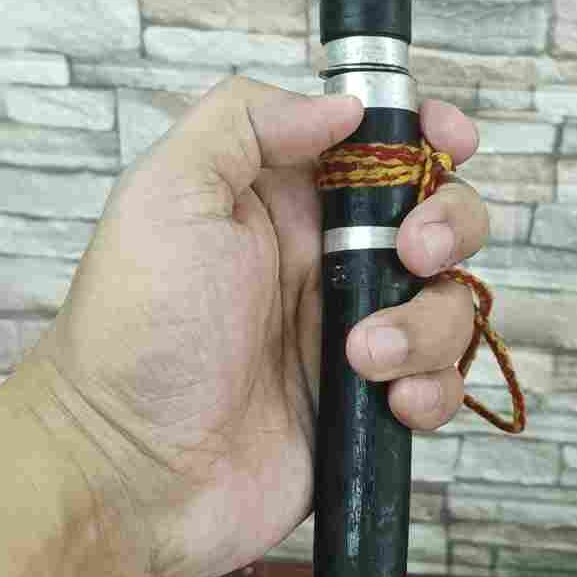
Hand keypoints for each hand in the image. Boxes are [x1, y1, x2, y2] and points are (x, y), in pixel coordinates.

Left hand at [21, 75, 487, 576]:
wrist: (126, 471)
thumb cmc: (133, 332)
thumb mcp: (167, 193)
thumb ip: (247, 121)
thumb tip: (346, 105)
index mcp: (281, 198)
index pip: (379, 144)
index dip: (427, 135)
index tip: (450, 142)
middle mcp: (324, 260)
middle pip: (437, 215)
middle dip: (448, 225)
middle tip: (411, 253)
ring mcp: (351, 335)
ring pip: (448, 303)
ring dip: (426, 323)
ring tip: (363, 356)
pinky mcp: (367, 406)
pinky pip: (440, 384)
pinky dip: (434, 389)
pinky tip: (388, 401)